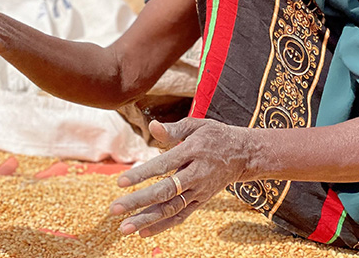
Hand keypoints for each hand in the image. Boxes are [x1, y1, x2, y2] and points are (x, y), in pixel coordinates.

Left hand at [110, 118, 255, 237]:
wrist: (244, 155)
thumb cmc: (215, 136)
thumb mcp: (198, 125)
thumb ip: (174, 129)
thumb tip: (152, 126)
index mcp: (193, 151)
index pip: (164, 165)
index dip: (142, 173)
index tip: (120, 182)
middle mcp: (197, 174)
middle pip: (166, 191)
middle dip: (139, 201)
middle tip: (115, 209)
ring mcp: (200, 190)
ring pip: (172, 208)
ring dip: (147, 219)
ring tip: (124, 227)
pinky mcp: (201, 201)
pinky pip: (181, 216)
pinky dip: (163, 225)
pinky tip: (143, 232)